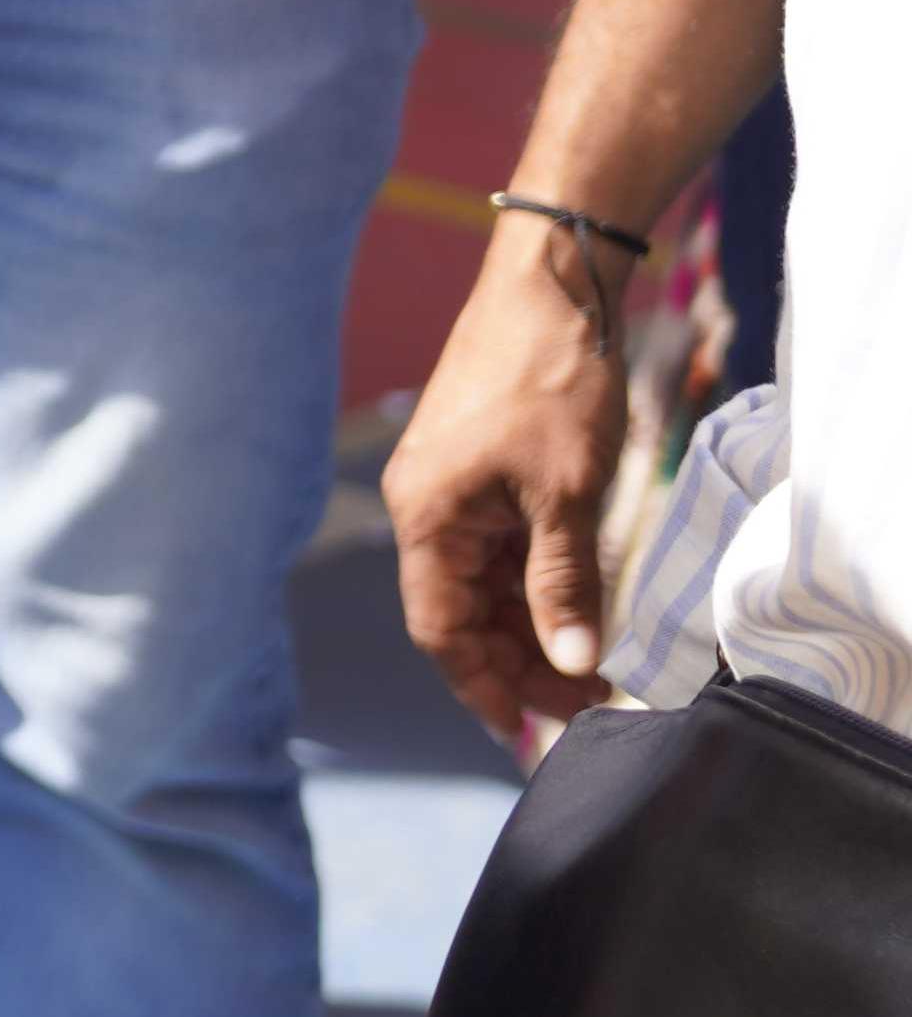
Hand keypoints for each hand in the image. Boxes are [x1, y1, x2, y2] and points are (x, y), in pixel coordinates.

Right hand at [389, 236, 632, 740]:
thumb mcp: (569, 492)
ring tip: (593, 663)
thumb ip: (564, 583)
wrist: (553, 285)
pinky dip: (534, 582)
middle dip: (517, 662)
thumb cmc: (552, 381)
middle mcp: (425, 506)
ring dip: (529, 625)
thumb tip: (574, 664)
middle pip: (460, 611)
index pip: (441, 629)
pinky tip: (580, 602)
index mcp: (426, 516)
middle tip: (588, 703)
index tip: (531, 731)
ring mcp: (451, 485)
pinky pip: (498, 546)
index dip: (483, 685)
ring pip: (482, 581)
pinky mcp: (478, 467)